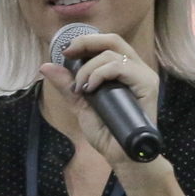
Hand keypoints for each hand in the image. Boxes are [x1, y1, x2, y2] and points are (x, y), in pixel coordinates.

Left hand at [37, 29, 159, 168]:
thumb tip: (46, 65)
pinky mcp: (148, 85)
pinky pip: (121, 67)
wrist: (120, 156)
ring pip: (113, 53)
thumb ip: (66, 85)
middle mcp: (136, 69)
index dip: (85, 41)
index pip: (106, 43)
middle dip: (86, 42)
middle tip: (68, 54)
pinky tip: (90, 88)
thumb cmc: (106, 132)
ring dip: (89, 67)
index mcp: (123, 70)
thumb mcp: (80, 105)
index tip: (65, 51)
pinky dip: (101, 73)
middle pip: (113, 39)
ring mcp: (143, 76)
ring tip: (81, 87)